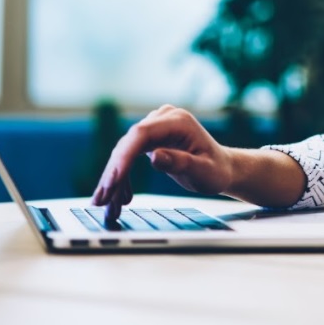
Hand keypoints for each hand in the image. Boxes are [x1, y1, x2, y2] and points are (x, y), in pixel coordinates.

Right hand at [91, 104, 235, 221]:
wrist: (222, 168)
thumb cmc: (216, 170)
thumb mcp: (204, 171)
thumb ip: (181, 163)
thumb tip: (154, 156)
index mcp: (178, 121)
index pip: (142, 134)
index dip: (124, 157)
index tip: (113, 180)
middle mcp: (163, 119)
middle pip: (129, 144)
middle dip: (113, 174)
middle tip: (101, 200)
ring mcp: (156, 127)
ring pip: (125, 152)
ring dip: (114, 180)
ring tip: (106, 205)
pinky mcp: (151, 138)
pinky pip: (129, 157)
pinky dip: (123, 178)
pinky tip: (119, 198)